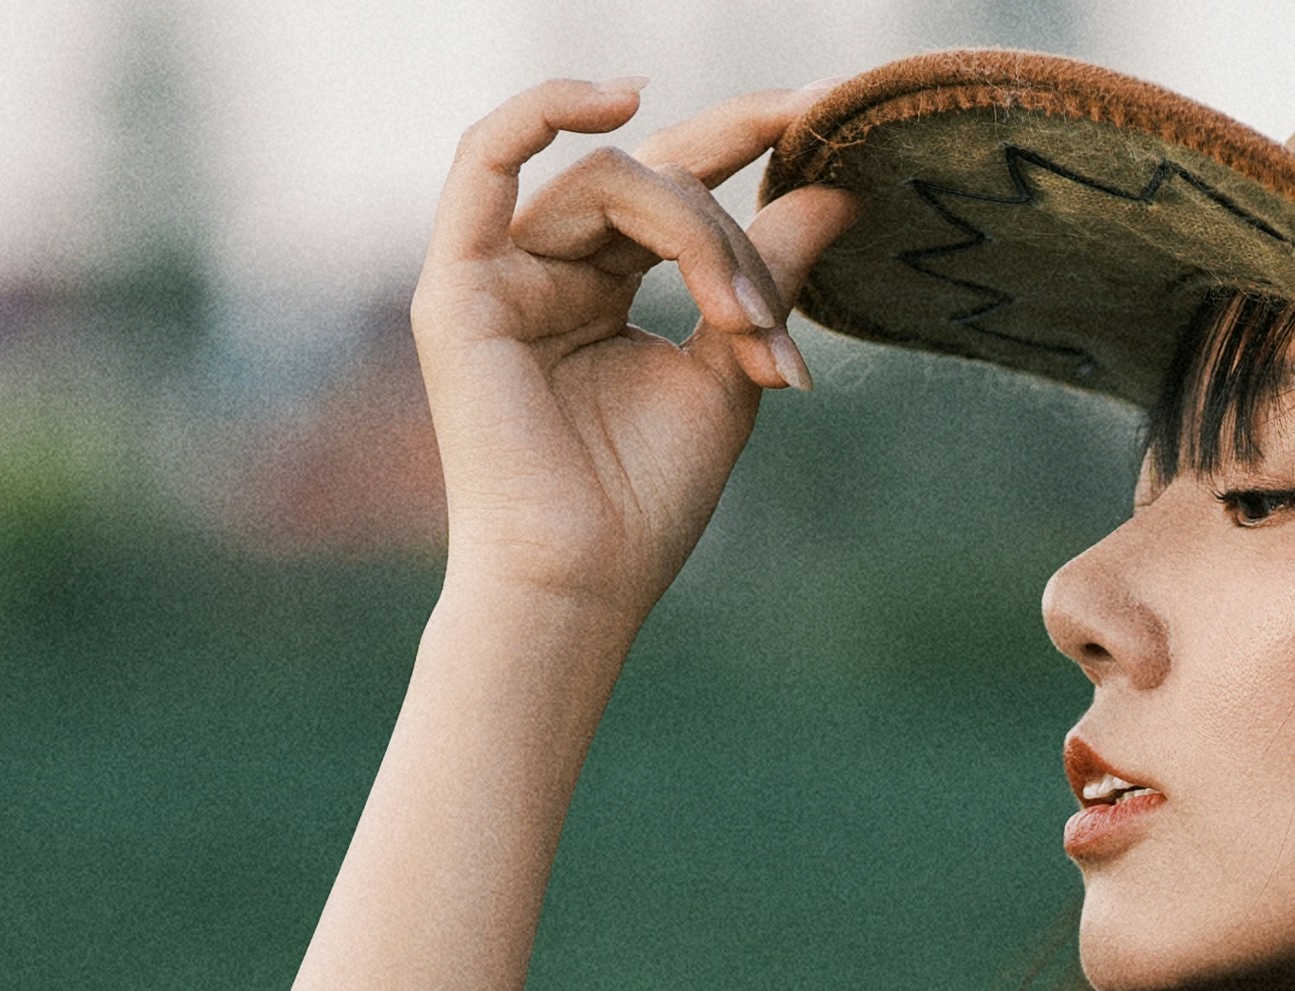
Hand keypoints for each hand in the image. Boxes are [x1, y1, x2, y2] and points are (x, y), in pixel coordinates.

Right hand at [409, 77, 853, 635]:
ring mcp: (497, 271)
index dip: (744, 137)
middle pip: (653, 180)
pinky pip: (488, 154)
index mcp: (600, 285)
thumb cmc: (644, 507)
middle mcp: (546, 266)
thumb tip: (836, 186)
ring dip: (697, 235)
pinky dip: (546, 108)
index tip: (821, 114)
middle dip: (731, 219)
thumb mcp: (729, 369)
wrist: (580, 588)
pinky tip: (623, 98)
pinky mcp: (459, 285)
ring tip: (741, 320)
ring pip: (612, 181)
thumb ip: (767, 275)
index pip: (672, 182)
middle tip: (781, 286)